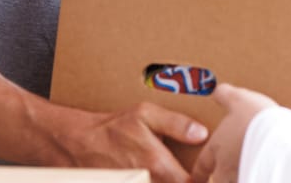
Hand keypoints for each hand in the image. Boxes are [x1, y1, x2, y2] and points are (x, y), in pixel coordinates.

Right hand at [61, 102, 207, 181]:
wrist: (78, 145)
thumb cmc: (113, 128)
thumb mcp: (145, 115)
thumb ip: (176, 124)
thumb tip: (202, 133)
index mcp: (159, 165)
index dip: (204, 180)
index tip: (212, 173)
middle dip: (189, 182)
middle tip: (203, 173)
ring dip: (172, 181)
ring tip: (178, 173)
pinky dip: (160, 182)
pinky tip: (161, 175)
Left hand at [191, 84, 276, 182]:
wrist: (279, 142)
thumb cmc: (256, 121)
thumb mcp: (240, 100)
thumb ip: (226, 96)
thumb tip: (216, 90)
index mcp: (217, 149)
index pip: (202, 166)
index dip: (199, 173)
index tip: (197, 179)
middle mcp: (225, 169)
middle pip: (220, 177)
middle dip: (226, 175)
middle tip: (234, 169)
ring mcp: (241, 178)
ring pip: (237, 180)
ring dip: (243, 175)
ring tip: (254, 169)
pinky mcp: (259, 180)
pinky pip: (256, 178)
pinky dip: (259, 176)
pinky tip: (268, 172)